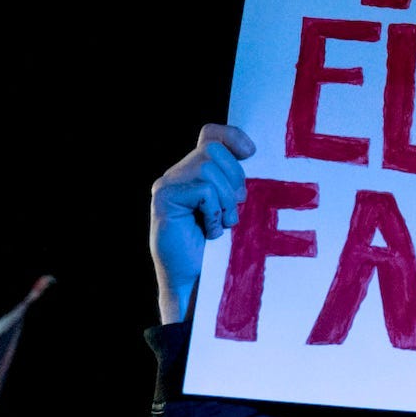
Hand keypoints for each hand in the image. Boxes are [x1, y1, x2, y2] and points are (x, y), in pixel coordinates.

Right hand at [150, 123, 256, 323]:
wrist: (195, 281)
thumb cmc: (217, 247)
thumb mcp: (232, 208)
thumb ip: (234, 182)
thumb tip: (250, 152)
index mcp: (194, 172)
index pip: (211, 135)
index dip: (232, 135)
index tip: (251, 152)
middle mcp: (177, 174)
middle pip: (214, 151)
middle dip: (234, 179)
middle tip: (233, 211)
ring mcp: (167, 186)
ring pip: (209, 170)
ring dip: (224, 201)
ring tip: (221, 225)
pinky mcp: (164, 200)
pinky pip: (203, 190)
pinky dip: (213, 212)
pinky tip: (208, 231)